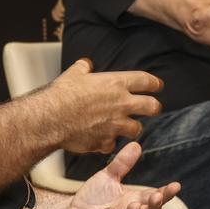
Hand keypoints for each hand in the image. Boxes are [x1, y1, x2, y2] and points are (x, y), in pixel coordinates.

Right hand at [46, 59, 162, 154]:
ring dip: (133, 128)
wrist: (51, 117)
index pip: (145, 81)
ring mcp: (115, 124)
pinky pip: (113, 144)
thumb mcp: (73, 74)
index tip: (158, 86)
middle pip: (151, 106)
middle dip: (154, 107)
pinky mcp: (105, 141)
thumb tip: (85, 64)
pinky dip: (109, 143)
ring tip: (128, 128)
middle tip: (153, 108)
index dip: (154, 83)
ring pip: (137, 129)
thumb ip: (83, 68)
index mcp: (116, 83)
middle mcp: (121, 103)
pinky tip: (102, 141)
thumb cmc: (62, 93)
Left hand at [54, 142, 181, 208]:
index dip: (165, 194)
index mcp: (134, 201)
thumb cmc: (93, 197)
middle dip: (154, 208)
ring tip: (134, 205)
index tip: (176, 186)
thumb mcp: (108, 177)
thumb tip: (136, 144)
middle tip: (158, 197)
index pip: (154, 198)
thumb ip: (122, 164)